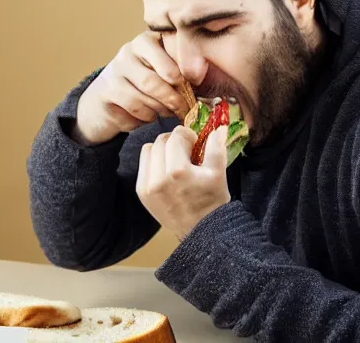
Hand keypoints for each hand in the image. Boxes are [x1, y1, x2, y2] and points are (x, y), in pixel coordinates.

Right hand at [72, 32, 189, 145]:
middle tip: (187, 108)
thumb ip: (180, 71)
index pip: (173, 49)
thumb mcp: (163, 72)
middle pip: (163, 76)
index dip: (188, 68)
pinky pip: (136, 107)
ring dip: (163, 108)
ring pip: (149, 93)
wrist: (107, 100)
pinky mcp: (108, 90)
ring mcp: (116, 69)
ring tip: (168, 111)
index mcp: (148, 39)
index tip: (197, 82)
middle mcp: (130, 50)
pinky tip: (149, 114)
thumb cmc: (145, 86)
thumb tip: (202, 78)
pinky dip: (147, 116)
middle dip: (177, 96)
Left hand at [136, 125, 230, 239]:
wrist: (201, 232)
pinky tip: (166, 172)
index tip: (195, 144)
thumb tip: (218, 126)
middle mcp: (157, 178)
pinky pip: (143, 165)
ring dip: (162, 150)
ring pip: (148, 149)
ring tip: (175, 161)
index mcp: (178, 172)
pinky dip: (154, 163)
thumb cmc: (212, 202)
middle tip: (187, 152)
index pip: (176, 135)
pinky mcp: (141, 193)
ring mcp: (147, 187)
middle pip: (161, 140)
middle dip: (175, 142)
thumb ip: (216, 146)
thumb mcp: (219, 173)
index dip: (188, 136)